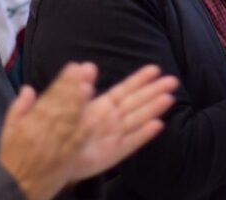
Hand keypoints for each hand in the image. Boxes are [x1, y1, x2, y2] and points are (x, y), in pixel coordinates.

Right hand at [0, 63, 95, 199]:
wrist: (16, 189)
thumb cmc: (12, 159)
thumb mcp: (8, 132)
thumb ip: (18, 108)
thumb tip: (28, 88)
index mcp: (29, 124)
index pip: (48, 98)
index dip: (62, 82)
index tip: (73, 67)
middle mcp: (42, 132)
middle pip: (60, 106)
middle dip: (74, 87)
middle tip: (87, 70)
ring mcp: (54, 146)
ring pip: (68, 122)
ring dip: (80, 105)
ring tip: (89, 88)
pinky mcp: (65, 160)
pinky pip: (75, 144)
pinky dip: (84, 131)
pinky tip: (94, 119)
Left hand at [69, 65, 178, 180]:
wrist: (52, 159)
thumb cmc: (60, 131)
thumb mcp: (65, 104)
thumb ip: (78, 87)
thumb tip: (86, 65)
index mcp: (102, 107)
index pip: (124, 89)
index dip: (139, 79)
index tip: (155, 69)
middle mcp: (112, 120)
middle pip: (136, 102)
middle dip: (154, 91)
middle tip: (173, 80)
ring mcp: (115, 137)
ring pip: (137, 119)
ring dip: (153, 109)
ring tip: (169, 97)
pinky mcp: (113, 154)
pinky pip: (130, 143)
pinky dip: (143, 135)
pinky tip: (158, 125)